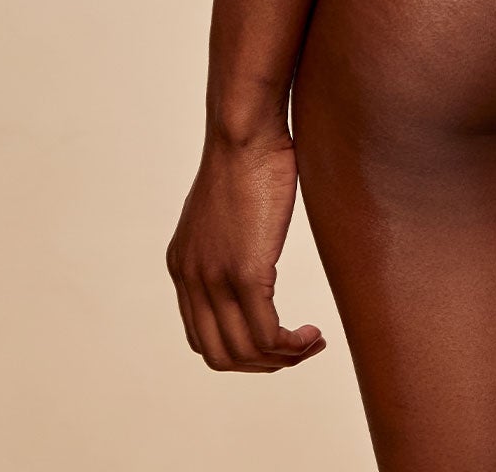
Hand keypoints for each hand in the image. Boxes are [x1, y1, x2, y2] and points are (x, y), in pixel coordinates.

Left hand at [166, 125, 325, 372]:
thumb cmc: (247, 155)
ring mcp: (215, 279)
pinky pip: (266, 334)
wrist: (244, 130)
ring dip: (281, 359)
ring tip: (311, 343)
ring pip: (244, 352)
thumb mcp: (226, 207)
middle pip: (219, 356)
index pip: (202, 336)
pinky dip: (291, 346)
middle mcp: (191, 279)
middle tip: (296, 351)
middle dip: (261, 365)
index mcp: (184, 265)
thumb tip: (250, 245)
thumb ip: (228, 238)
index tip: (275, 340)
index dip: (240, 350)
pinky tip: (311, 335)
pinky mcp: (244, 272)